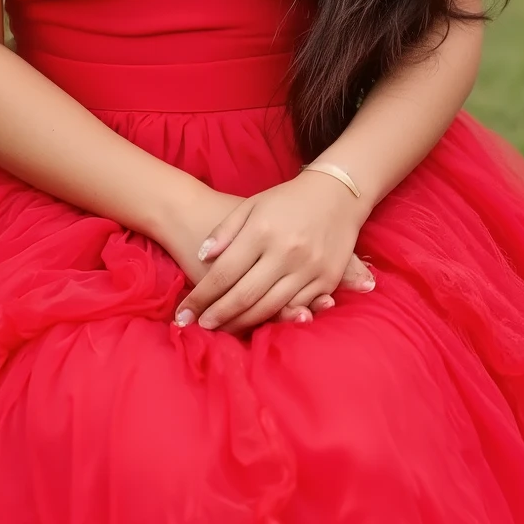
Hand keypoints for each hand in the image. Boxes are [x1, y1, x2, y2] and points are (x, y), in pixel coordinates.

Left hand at [171, 174, 375, 336]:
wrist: (339, 193)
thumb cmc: (287, 200)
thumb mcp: (251, 205)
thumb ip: (225, 231)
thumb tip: (202, 256)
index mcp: (262, 231)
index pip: (224, 273)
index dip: (201, 297)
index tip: (184, 313)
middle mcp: (286, 252)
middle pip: (244, 296)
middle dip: (218, 316)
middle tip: (200, 327)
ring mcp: (309, 268)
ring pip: (269, 307)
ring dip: (243, 323)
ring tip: (223, 330)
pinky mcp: (327, 279)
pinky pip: (297, 307)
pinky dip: (276, 318)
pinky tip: (258, 323)